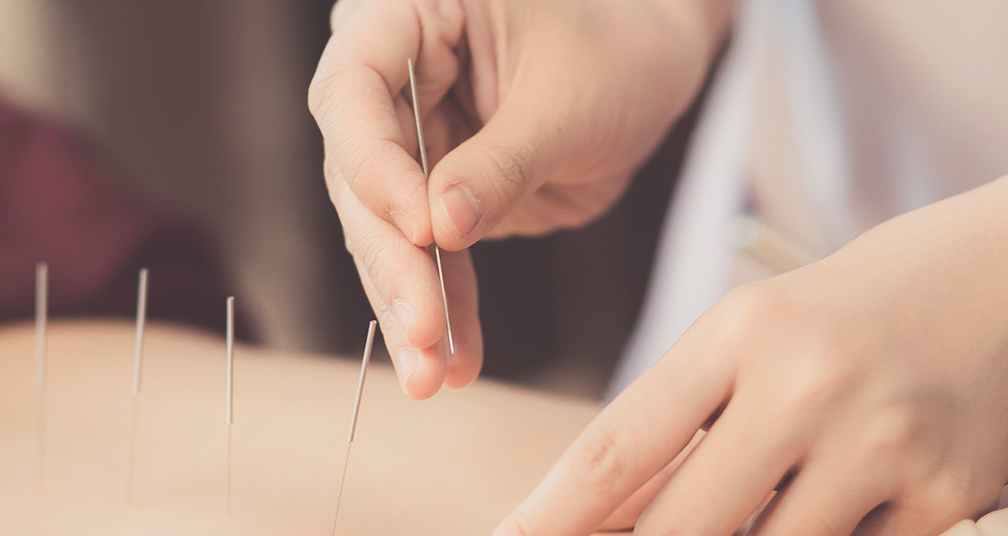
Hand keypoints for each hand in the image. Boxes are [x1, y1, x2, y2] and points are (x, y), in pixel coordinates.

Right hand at [309, 0, 728, 397]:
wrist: (655, 66)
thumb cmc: (619, 50)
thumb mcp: (571, 102)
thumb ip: (503, 162)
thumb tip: (439, 231)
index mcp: (406, 16)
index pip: (352, 89)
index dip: (375, 164)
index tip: (420, 228)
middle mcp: (389, 78)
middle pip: (359, 174)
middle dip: (392, 260)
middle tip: (421, 329)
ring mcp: (409, 142)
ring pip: (384, 232)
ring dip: (410, 306)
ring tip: (432, 372)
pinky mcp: (436, 197)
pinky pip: (429, 262)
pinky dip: (444, 311)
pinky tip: (454, 362)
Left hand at [494, 176, 1007, 534]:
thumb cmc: (881, 299)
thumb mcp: (774, 323)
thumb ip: (698, 412)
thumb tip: (614, 514)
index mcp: (741, 330)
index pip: (617, 449)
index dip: (549, 519)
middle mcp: (803, 383)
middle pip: (678, 526)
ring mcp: (880, 445)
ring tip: (747, 514)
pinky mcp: (950, 497)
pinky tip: (826, 521)